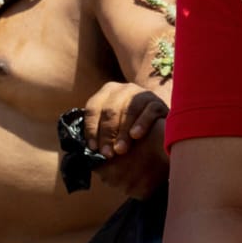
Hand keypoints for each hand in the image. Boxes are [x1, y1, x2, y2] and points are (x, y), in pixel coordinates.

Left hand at [82, 82, 168, 198]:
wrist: (157, 129)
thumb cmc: (128, 131)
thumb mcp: (111, 129)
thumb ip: (98, 133)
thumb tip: (84, 149)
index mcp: (107, 92)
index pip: (93, 108)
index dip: (91, 129)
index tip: (93, 148)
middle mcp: (123, 89)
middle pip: (110, 110)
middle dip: (107, 134)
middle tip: (108, 153)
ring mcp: (141, 93)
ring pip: (129, 110)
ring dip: (123, 132)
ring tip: (121, 150)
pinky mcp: (157, 102)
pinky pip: (148, 111)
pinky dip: (141, 123)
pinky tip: (136, 135)